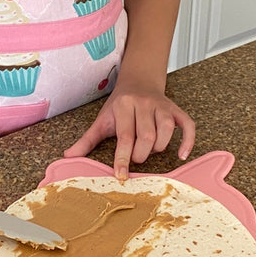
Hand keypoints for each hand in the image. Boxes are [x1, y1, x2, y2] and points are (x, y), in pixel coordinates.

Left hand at [62, 81, 194, 178]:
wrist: (138, 81)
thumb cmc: (119, 105)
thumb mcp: (102, 119)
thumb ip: (86, 140)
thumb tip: (68, 157)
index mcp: (123, 105)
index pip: (125, 136)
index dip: (123, 158)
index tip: (121, 176)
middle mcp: (144, 103)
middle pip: (147, 135)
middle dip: (141, 154)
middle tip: (135, 158)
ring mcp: (162, 106)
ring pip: (167, 130)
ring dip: (159, 147)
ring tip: (150, 151)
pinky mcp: (176, 109)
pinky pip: (187, 125)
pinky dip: (187, 141)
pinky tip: (181, 155)